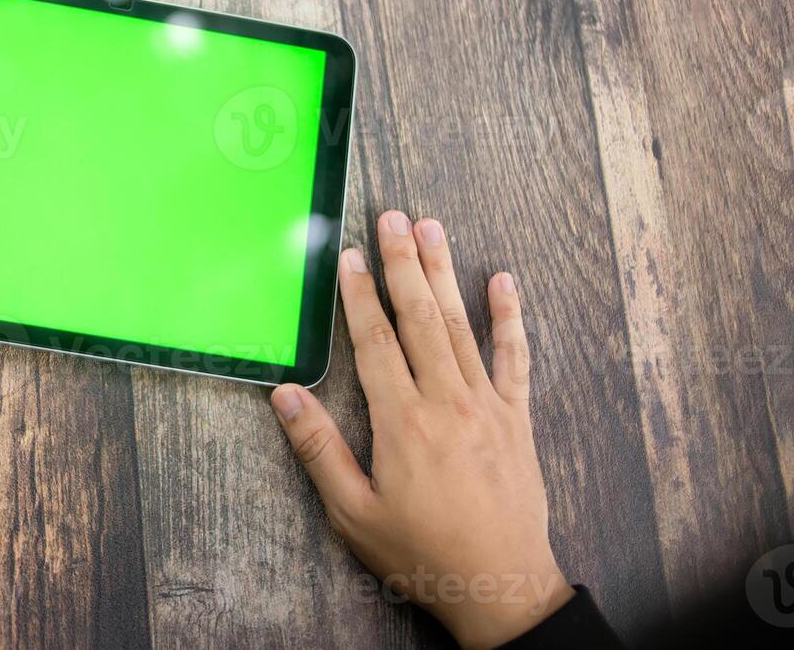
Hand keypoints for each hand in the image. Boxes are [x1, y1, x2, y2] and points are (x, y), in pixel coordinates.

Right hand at [271, 211, 571, 647]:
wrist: (500, 586)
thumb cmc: (421, 552)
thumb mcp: (354, 513)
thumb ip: (319, 450)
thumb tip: (284, 396)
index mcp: (404, 423)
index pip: (375, 343)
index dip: (358, 297)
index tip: (348, 257)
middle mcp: (447, 402)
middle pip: (420, 318)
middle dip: (403, 263)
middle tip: (392, 216)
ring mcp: (488, 406)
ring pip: (461, 326)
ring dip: (445, 273)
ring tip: (432, 228)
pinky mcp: (517, 418)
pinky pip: (514, 358)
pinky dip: (509, 317)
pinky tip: (503, 281)